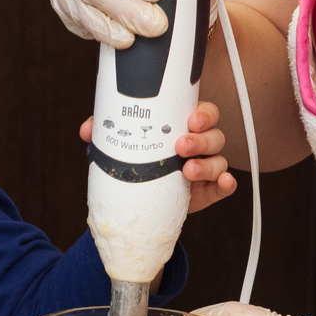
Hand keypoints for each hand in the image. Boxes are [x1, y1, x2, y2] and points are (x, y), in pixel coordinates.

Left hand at [80, 101, 235, 213]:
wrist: (141, 202)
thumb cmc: (139, 165)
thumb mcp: (124, 148)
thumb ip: (109, 136)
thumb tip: (89, 130)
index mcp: (181, 128)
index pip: (201, 113)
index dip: (202, 113)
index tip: (191, 118)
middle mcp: (199, 145)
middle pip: (213, 134)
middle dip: (201, 139)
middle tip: (181, 145)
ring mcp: (206, 168)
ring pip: (219, 159)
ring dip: (207, 163)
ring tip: (188, 170)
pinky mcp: (209, 191)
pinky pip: (224, 185)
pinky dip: (226, 183)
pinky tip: (222, 182)